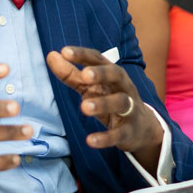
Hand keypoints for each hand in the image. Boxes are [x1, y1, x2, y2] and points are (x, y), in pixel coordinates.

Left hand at [46, 46, 162, 159]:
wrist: (141, 129)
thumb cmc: (110, 99)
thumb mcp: (91, 86)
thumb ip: (70, 73)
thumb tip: (51, 55)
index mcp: (112, 73)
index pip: (98, 59)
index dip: (83, 55)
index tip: (64, 51)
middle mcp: (123, 87)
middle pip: (116, 74)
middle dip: (102, 73)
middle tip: (84, 74)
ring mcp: (129, 108)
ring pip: (120, 102)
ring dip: (103, 104)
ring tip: (84, 107)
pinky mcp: (130, 131)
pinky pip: (119, 133)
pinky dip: (105, 137)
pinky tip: (90, 140)